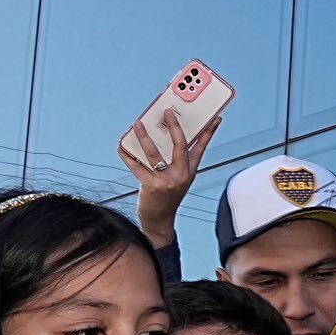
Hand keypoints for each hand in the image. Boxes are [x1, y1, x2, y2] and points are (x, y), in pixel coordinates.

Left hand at [120, 109, 218, 246]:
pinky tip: (121, 146)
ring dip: (144, 136)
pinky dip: (127, 155)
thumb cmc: (166, 197)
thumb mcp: (177, 179)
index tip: (214, 118)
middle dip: (174, 126)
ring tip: (137, 123)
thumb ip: (174, 160)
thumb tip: (160, 135)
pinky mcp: (151, 186)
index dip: (209, 133)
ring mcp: (166, 181)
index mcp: (189, 171)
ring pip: (154, 152)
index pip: (201, 148)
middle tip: (167, 112)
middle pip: (180, 145)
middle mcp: (181, 175)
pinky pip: (137, 166)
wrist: (159, 222)